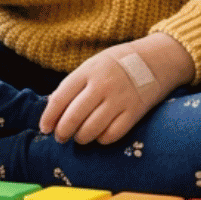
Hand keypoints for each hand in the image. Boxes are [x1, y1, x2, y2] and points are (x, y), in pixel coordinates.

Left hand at [38, 33, 194, 145]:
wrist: (156, 59)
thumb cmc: (117, 64)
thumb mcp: (92, 65)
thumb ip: (74, 85)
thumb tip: (53, 110)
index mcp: (88, 71)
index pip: (60, 98)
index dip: (49, 117)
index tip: (44, 128)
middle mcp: (102, 85)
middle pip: (73, 117)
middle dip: (62, 132)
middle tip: (60, 137)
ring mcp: (120, 99)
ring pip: (91, 129)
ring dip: (81, 138)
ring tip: (79, 137)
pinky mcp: (135, 112)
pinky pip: (112, 134)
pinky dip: (102, 139)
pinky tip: (99, 136)